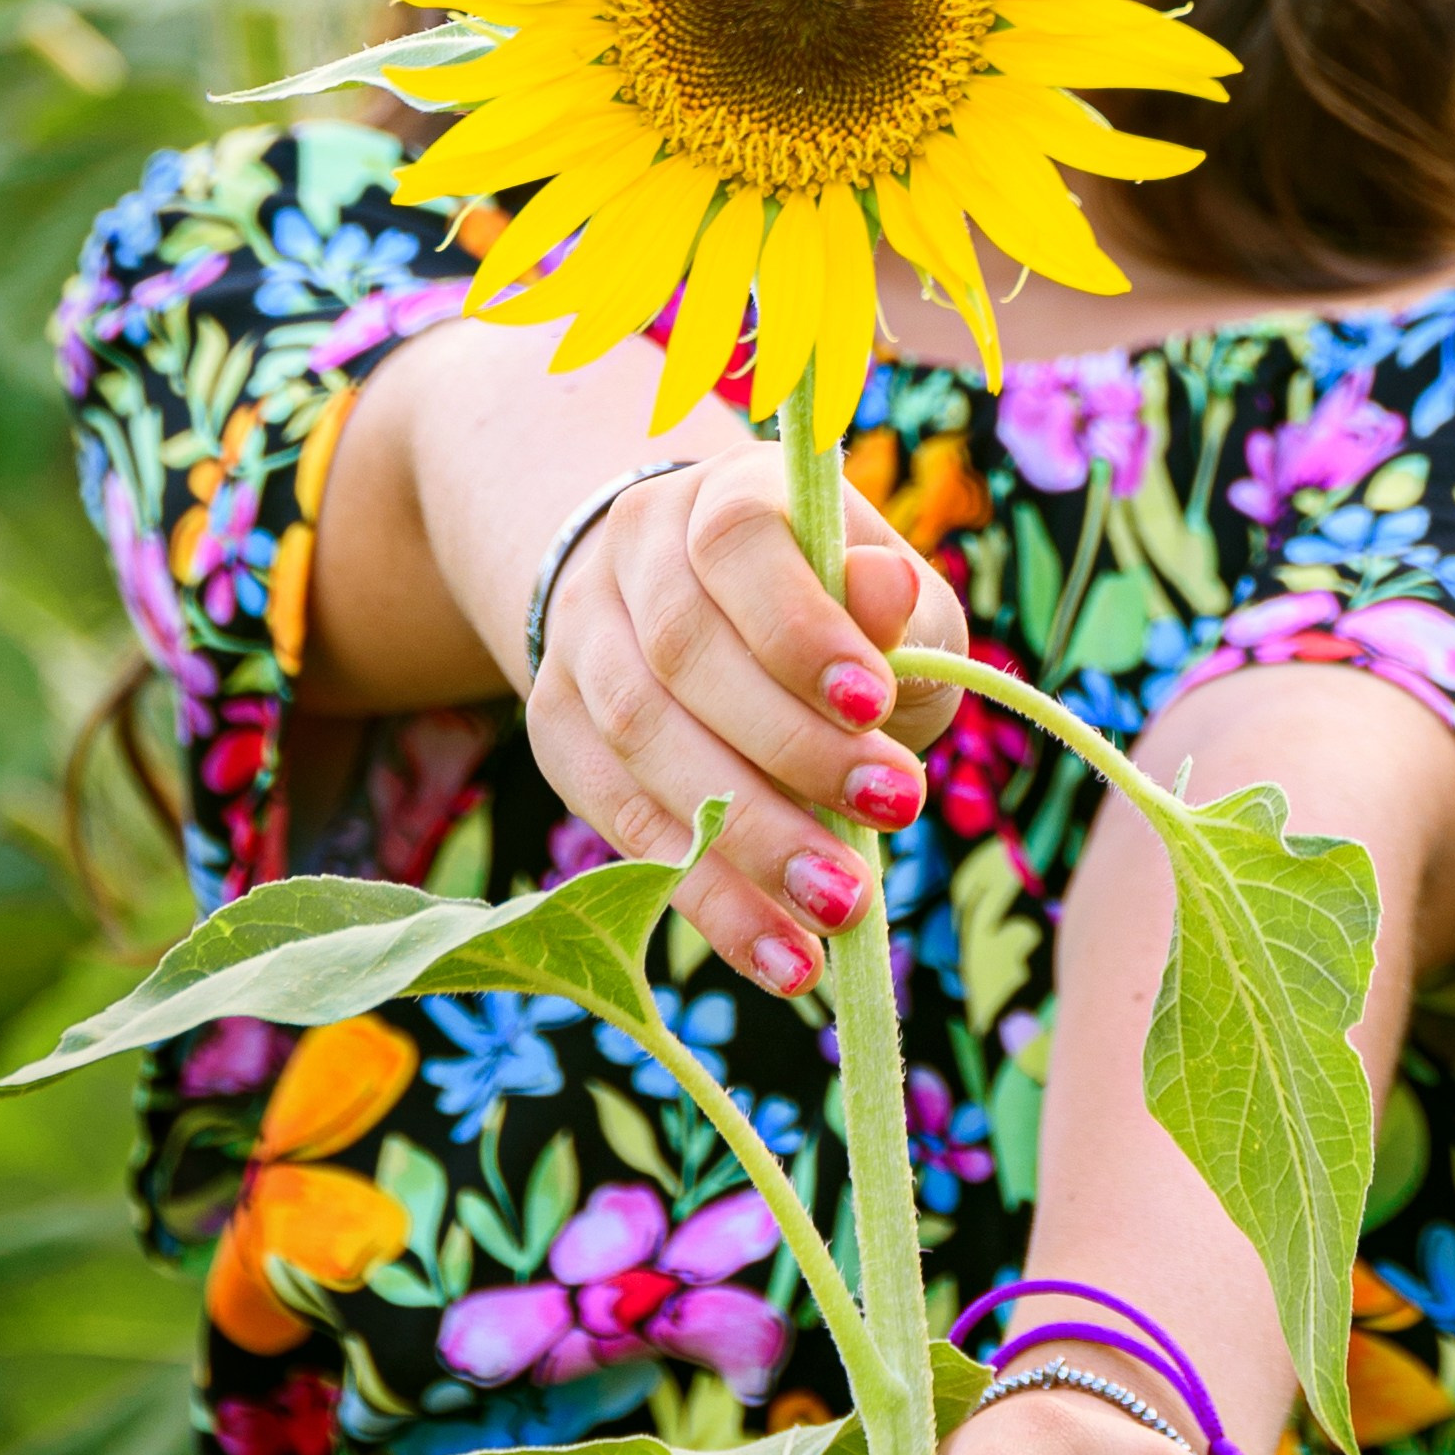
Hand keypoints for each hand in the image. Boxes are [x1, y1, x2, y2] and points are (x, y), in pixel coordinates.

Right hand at [526, 445, 967, 996]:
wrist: (698, 606)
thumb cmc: (828, 607)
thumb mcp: (884, 593)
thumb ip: (897, 605)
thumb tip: (884, 588)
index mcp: (717, 499)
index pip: (736, 545)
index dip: (799, 626)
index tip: (876, 703)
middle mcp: (629, 559)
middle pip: (683, 653)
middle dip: (792, 749)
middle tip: (893, 813)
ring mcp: (579, 645)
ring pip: (641, 743)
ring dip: (747, 841)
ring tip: (842, 911)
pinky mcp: (558, 734)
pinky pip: (620, 825)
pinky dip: (705, 899)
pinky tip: (782, 956)